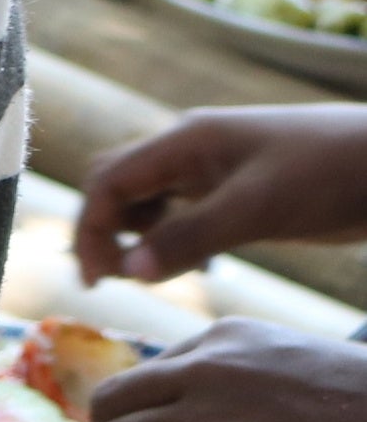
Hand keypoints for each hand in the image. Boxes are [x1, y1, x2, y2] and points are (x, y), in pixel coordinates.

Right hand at [74, 107, 366, 281]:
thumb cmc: (328, 175)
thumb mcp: (259, 208)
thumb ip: (192, 237)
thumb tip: (129, 272)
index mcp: (184, 141)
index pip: (109, 180)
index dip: (92, 228)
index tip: (98, 280)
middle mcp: (190, 150)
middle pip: (118, 183)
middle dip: (102, 229)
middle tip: (108, 280)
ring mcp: (216, 168)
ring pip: (150, 197)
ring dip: (135, 233)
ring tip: (142, 275)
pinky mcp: (240, 189)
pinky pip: (184, 208)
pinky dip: (170, 235)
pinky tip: (190, 263)